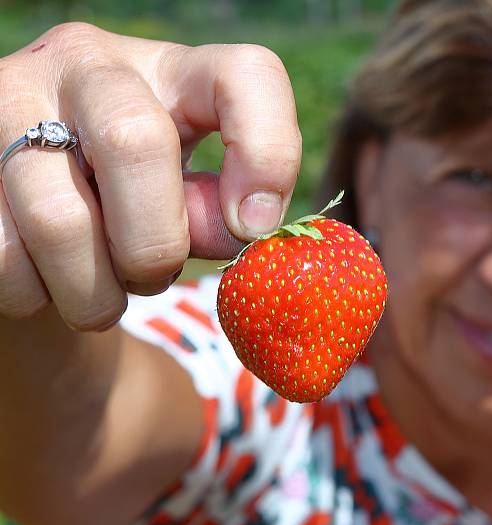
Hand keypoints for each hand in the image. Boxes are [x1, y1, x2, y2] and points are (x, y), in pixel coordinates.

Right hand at [0, 23, 300, 330]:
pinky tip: (48, 279)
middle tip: (155, 274)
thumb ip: (214, 212)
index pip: (246, 75)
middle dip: (155, 244)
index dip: (267, 154)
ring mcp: (8, 99)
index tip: (253, 227)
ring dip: (94, 291)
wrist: (33, 215)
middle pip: (135, 143)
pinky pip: (2, 256)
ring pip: (60, 220)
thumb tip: (235, 229)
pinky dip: (35, 295)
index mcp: (172, 71)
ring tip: (102, 290)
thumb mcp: (187, 199)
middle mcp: (87, 64)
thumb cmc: (133, 207)